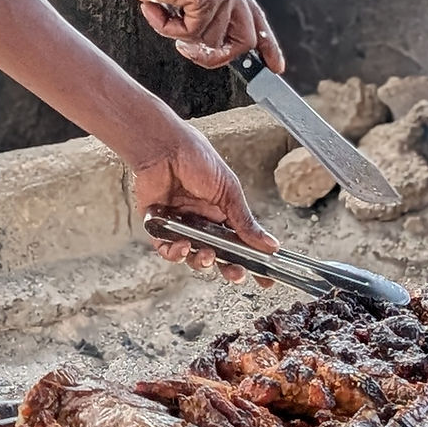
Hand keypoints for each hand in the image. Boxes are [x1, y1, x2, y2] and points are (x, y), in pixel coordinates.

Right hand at [115, 0, 283, 71]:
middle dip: (217, 57)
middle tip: (187, 51)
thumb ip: (201, 13)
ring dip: (178, 34)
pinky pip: (192, 35)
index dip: (267, 44)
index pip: (255, 17)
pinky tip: (155, 7)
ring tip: (158, 9)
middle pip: (245, 40)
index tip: (275, 66)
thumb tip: (205, 45)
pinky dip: (167, 28)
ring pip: (210, 42)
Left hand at [131, 122, 277, 284]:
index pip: (239, 244)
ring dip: (201, 262)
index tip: (265, 280)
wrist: (165, 146)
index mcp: (221, 213)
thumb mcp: (229, 191)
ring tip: (206, 254)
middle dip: (228, 268)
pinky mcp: (157, 225)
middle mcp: (201, 221)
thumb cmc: (196, 158)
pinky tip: (182, 246)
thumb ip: (246, 222)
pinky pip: (166, 249)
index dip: (251, 262)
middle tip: (236, 273)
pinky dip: (175, 254)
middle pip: (217, 256)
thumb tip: (270, 245)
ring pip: (192, 257)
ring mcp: (180, 225)